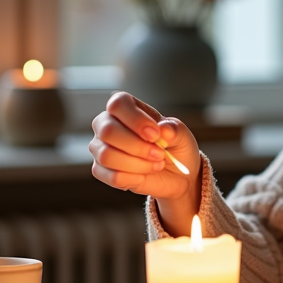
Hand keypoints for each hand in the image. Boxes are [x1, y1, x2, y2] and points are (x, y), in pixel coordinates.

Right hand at [89, 92, 199, 233]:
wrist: (176, 175)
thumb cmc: (174, 147)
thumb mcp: (181, 135)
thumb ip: (174, 129)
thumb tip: (163, 130)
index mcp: (125, 107)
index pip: (118, 104)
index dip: (136, 120)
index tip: (156, 135)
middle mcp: (107, 124)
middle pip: (108, 131)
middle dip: (138, 146)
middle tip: (160, 154)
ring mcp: (100, 147)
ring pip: (107, 155)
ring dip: (137, 164)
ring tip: (156, 164)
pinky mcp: (101, 170)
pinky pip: (111, 176)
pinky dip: (132, 178)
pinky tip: (143, 175)